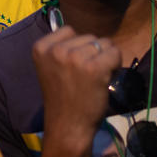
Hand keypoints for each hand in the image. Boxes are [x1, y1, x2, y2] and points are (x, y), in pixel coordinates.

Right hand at [32, 26, 120, 141]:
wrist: (67, 126)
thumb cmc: (62, 98)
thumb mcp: (52, 67)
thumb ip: (62, 49)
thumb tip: (89, 36)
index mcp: (41, 47)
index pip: (69, 30)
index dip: (76, 47)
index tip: (72, 67)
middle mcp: (56, 50)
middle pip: (88, 36)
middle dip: (92, 53)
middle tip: (84, 76)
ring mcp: (74, 57)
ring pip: (103, 43)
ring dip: (104, 59)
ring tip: (94, 79)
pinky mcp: (94, 67)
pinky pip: (114, 53)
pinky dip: (115, 64)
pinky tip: (104, 79)